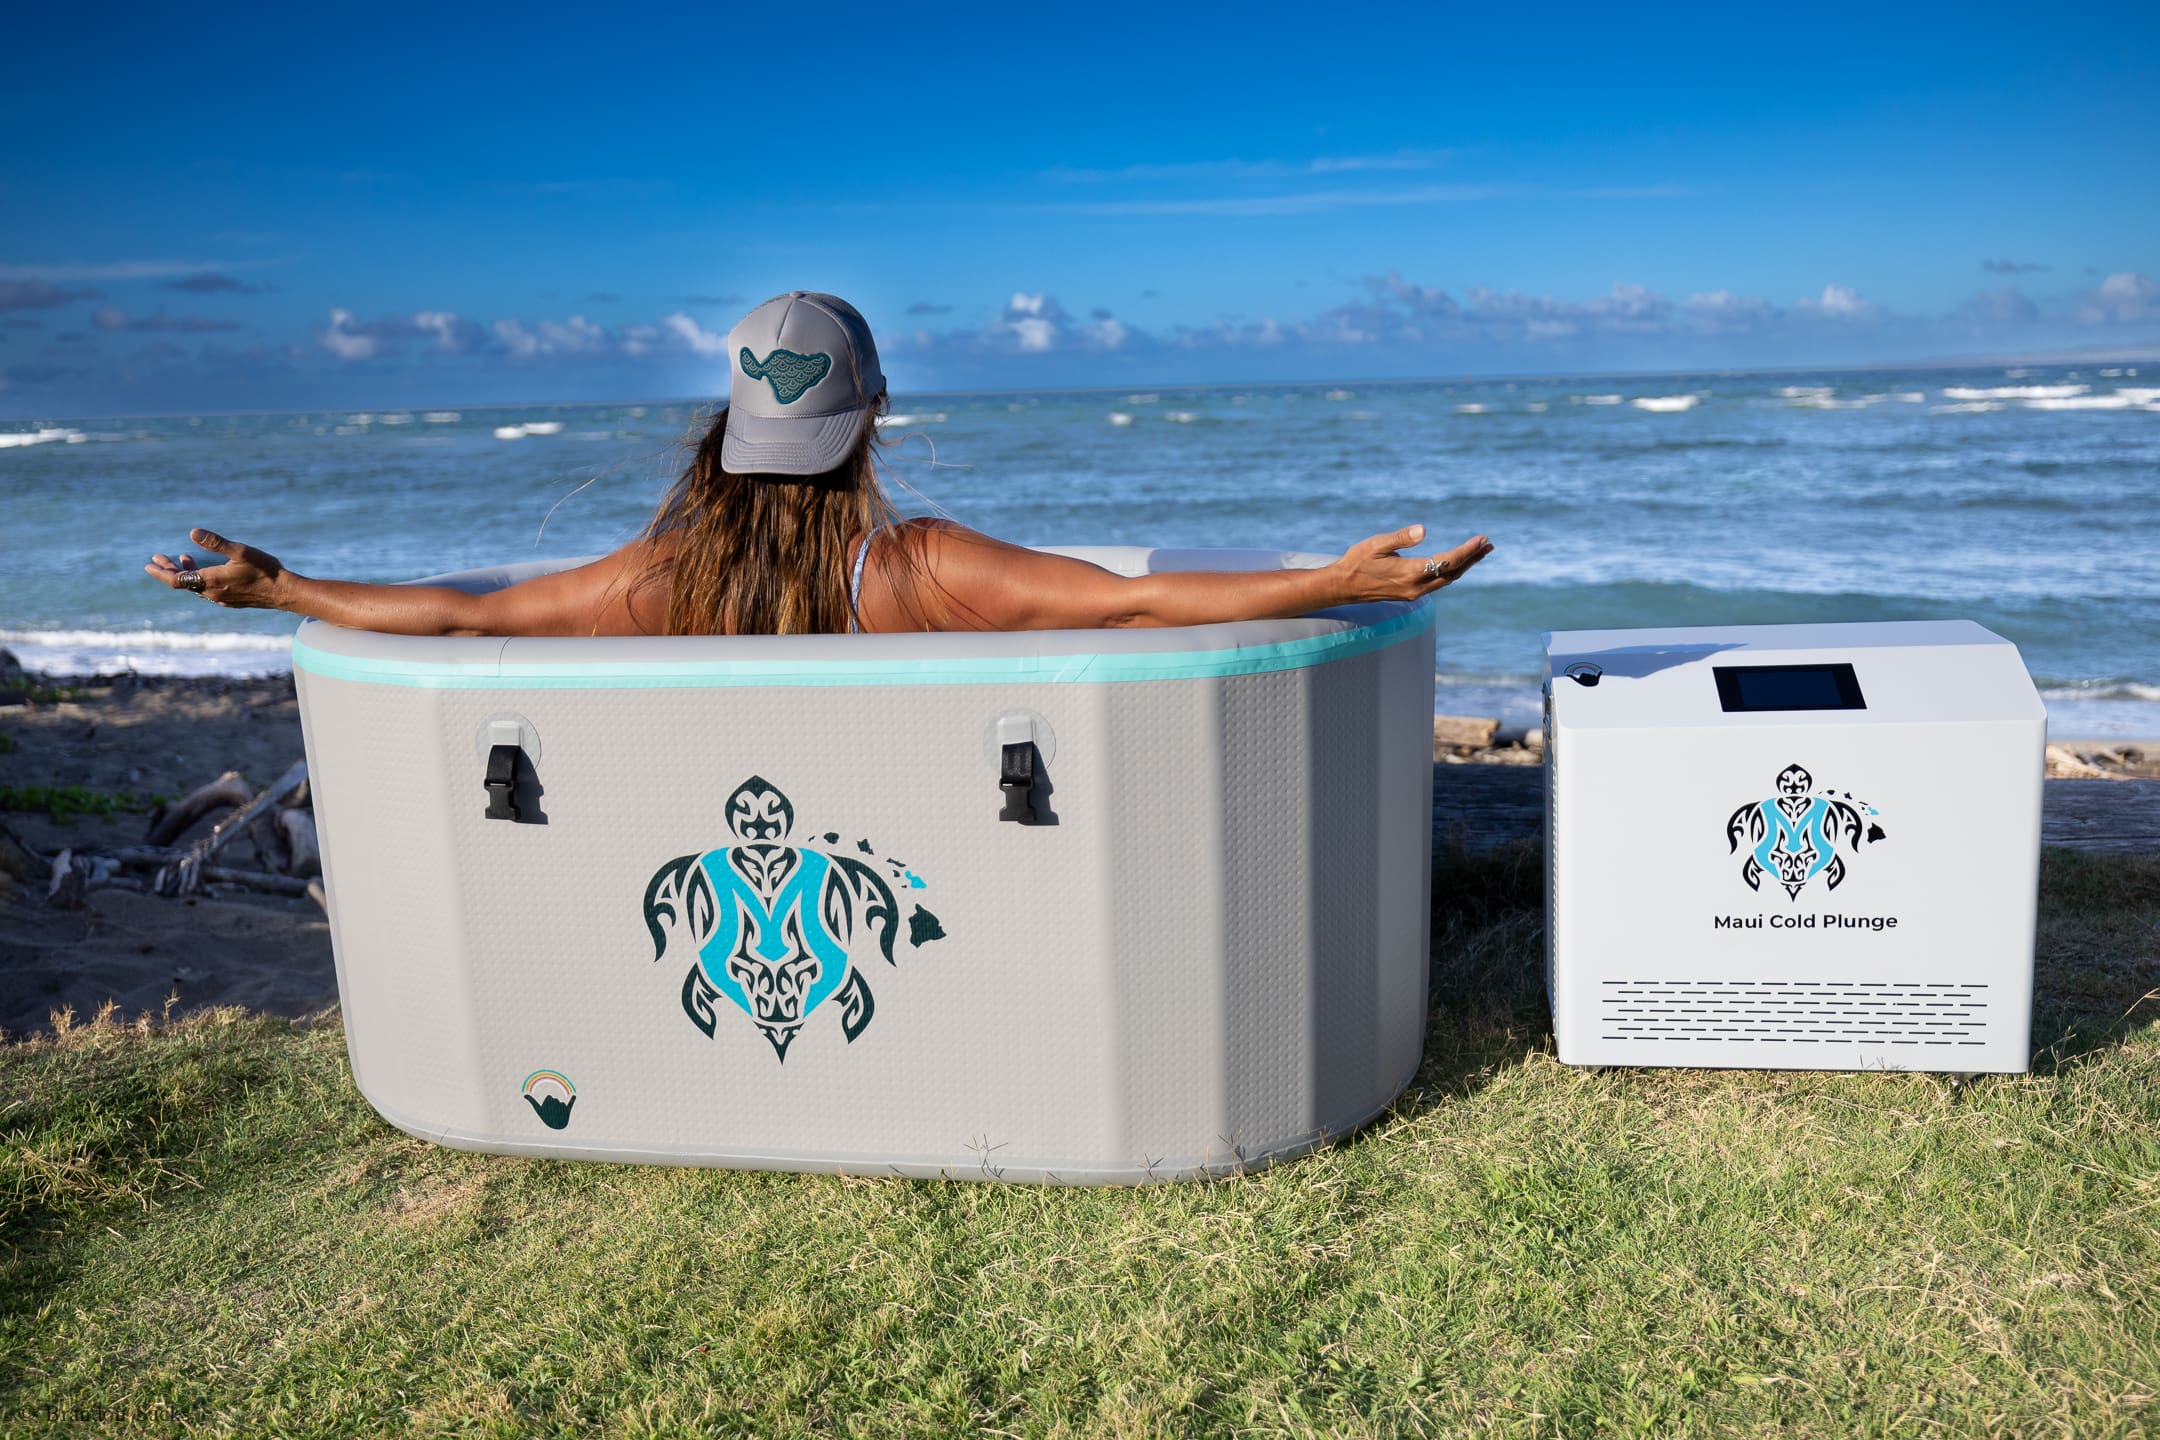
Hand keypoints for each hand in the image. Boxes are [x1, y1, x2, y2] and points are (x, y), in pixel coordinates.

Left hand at [145, 528, 290, 610]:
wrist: (285, 593)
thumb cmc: (265, 570)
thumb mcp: (240, 551)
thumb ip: (215, 543)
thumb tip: (192, 533)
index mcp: (210, 581)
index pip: (176, 580)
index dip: (161, 572)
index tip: (150, 564)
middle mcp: (212, 593)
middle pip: (183, 583)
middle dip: (169, 570)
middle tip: (157, 559)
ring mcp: (222, 598)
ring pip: (196, 586)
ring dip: (186, 573)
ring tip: (182, 558)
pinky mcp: (232, 601)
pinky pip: (208, 590)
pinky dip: (200, 579)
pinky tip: (206, 571)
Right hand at [1329, 526, 1492, 602]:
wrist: (1343, 587)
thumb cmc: (1357, 562)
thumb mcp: (1376, 544)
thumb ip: (1400, 538)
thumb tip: (1423, 530)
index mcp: (1410, 573)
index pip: (1447, 562)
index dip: (1467, 551)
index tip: (1481, 539)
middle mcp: (1416, 587)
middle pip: (1453, 573)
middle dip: (1472, 559)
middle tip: (1488, 544)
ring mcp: (1414, 592)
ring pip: (1447, 579)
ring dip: (1465, 565)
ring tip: (1480, 552)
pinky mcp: (1410, 593)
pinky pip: (1438, 582)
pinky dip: (1452, 571)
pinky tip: (1456, 563)